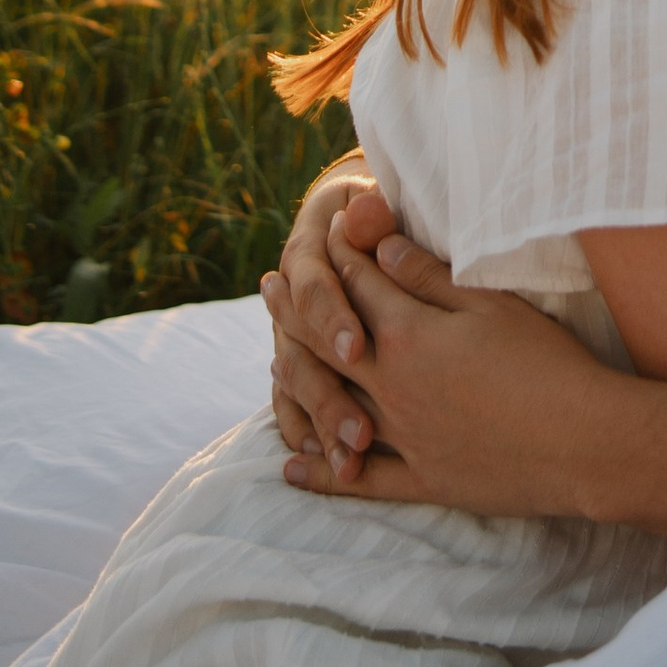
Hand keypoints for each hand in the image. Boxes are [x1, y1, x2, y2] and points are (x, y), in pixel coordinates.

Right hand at [262, 166, 391, 454]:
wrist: (349, 213)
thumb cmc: (376, 210)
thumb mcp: (374, 203)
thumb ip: (371, 213)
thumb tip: (367, 206)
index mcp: (310, 253)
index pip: (315, 288)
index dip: (333, 316)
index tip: (360, 346)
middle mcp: (292, 299)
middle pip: (303, 352)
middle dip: (330, 395)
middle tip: (365, 434)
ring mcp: (291, 333)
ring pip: (296, 385)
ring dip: (320, 422)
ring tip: (351, 461)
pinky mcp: (298, 360)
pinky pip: (289, 403)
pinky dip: (302, 430)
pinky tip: (322, 463)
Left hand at [276, 229, 602, 513]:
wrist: (581, 442)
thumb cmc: (546, 363)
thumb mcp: (491, 305)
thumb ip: (429, 278)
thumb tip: (380, 248)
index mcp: (410, 336)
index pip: (362, 286)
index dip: (340, 255)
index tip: (320, 232)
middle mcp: (392, 387)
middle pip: (330, 342)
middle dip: (297, 309)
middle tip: (268, 286)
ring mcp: (403, 438)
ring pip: (332, 407)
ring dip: (298, 382)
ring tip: (272, 364)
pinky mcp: (422, 480)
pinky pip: (358, 479)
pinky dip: (322, 473)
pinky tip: (294, 467)